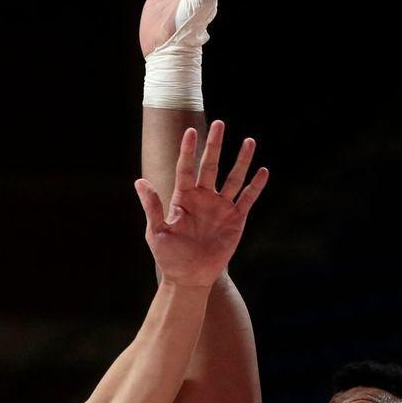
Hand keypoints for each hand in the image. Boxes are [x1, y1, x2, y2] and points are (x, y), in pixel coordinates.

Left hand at [136, 120, 266, 287]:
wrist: (189, 277)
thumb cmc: (169, 256)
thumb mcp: (157, 232)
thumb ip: (152, 206)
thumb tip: (139, 182)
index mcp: (183, 198)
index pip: (185, 168)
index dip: (188, 150)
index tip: (190, 131)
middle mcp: (203, 198)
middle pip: (210, 166)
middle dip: (215, 145)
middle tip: (220, 124)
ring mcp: (221, 207)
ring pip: (233, 179)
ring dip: (241, 160)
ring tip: (249, 141)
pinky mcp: (236, 220)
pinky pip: (247, 199)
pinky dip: (255, 186)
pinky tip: (262, 171)